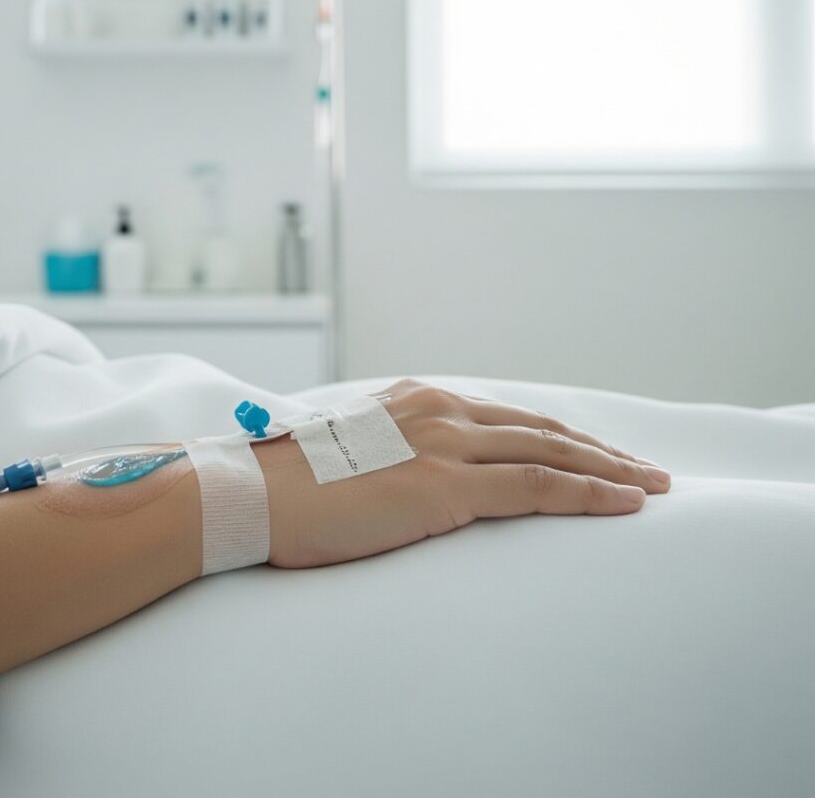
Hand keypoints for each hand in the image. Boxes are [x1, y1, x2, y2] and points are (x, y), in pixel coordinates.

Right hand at [255, 378, 670, 569]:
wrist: (251, 494)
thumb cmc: (288, 484)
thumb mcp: (347, 454)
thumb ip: (388, 452)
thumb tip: (404, 476)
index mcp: (416, 401)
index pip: (506, 417)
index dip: (555, 436)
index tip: (590, 451)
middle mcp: (438, 411)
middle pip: (539, 428)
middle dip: (597, 449)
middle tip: (644, 467)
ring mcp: (444, 444)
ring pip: (550, 451)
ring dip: (608, 469)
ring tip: (652, 485)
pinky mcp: (444, 486)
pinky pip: (536, 487)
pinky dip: (588, 493)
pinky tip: (625, 503)